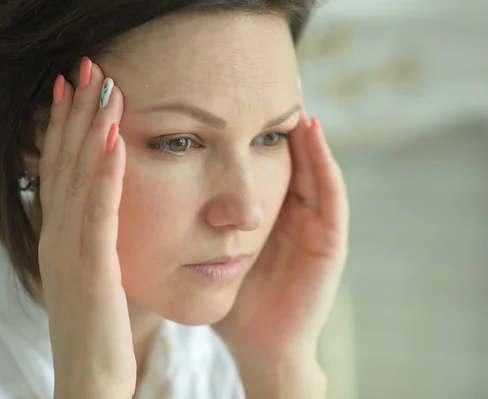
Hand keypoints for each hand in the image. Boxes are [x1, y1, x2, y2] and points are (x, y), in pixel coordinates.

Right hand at [37, 58, 133, 397]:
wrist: (90, 381)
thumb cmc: (97, 330)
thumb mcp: (94, 276)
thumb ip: (96, 242)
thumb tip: (105, 216)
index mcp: (64, 237)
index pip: (65, 171)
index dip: (70, 128)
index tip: (79, 90)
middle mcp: (60, 236)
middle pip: (68, 163)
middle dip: (77, 113)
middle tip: (87, 69)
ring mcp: (72, 250)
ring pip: (80, 178)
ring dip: (90, 129)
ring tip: (102, 87)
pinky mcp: (92, 268)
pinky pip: (99, 213)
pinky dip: (106, 174)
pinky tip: (115, 141)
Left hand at [214, 112, 348, 381]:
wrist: (259, 342)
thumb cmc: (235, 298)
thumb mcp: (214, 249)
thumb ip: (199, 220)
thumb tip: (163, 184)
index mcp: (271, 216)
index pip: (266, 164)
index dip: (255, 133)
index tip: (237, 100)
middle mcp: (297, 215)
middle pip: (292, 160)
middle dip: (282, 126)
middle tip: (269, 85)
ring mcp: (316, 226)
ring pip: (315, 169)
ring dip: (306, 135)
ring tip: (292, 99)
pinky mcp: (332, 241)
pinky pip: (331, 195)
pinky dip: (324, 163)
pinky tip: (311, 134)